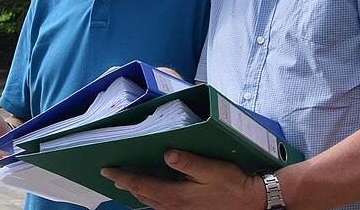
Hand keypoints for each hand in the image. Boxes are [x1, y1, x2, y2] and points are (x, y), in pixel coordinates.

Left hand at [101, 150, 264, 209]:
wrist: (252, 202)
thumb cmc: (232, 185)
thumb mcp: (211, 169)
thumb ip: (187, 162)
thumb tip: (167, 154)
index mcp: (175, 196)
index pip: (140, 185)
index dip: (122, 177)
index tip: (107, 170)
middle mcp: (173, 207)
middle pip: (141, 194)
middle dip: (126, 183)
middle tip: (111, 174)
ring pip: (150, 201)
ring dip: (137, 191)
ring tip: (125, 181)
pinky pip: (161, 205)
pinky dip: (150, 196)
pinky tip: (151, 190)